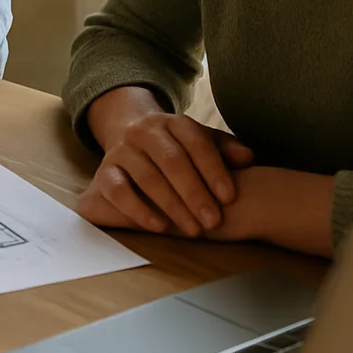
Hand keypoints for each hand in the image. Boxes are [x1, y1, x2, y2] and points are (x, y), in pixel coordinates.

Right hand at [79, 95, 253, 236]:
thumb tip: (248, 157)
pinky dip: (138, 209)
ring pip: (147, 176)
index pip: (195, 141)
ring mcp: (122, 150)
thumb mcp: (198, 141)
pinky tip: (159, 226)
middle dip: (195, 193)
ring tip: (194, 230)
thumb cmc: (173, 146)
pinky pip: (117, 189)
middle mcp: (144, 131)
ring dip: (173, 205)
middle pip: (171, 160)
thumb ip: (223, 149)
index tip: (230, 197)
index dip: (213, 169)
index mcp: (172, 122)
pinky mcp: (105, 170)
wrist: (125, 130)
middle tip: (214, 221)